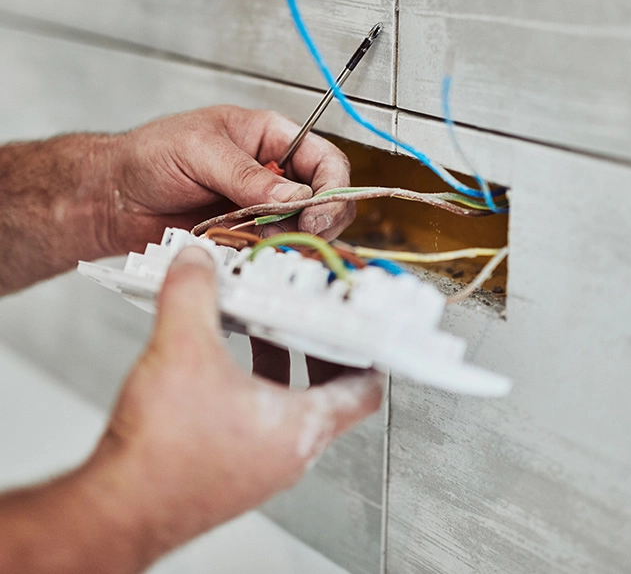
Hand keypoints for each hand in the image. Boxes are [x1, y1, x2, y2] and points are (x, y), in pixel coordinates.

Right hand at [90, 247, 383, 563]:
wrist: (115, 511)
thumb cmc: (160, 456)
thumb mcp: (182, 349)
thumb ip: (193, 293)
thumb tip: (198, 262)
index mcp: (300, 429)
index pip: (365, 390)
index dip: (371, 352)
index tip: (365, 327)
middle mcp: (288, 453)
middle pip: (330, 394)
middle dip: (321, 348)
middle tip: (312, 318)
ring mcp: (261, 466)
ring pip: (292, 407)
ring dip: (284, 365)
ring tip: (264, 329)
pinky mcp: (232, 470)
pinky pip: (261, 421)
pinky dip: (255, 387)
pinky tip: (223, 366)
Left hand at [106, 105, 354, 252]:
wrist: (115, 199)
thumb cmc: (149, 156)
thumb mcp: (199, 150)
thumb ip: (247, 174)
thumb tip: (294, 194)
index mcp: (271, 137)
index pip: (325, 160)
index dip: (333, 187)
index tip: (316, 212)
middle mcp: (275, 173)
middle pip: (326, 198)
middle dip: (321, 218)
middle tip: (301, 232)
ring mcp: (263, 208)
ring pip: (305, 229)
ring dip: (293, 238)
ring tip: (262, 237)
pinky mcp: (249, 236)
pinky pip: (275, 248)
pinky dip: (270, 254)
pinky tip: (250, 249)